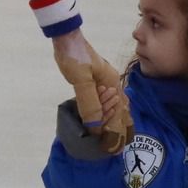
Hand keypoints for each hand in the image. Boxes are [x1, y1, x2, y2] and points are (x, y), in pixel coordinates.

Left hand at [53, 29, 132, 154]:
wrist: (66, 37)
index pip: (118, 115)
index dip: (115, 134)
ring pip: (116, 107)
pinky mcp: (97, 81)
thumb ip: (90, 103)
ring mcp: (106, 82)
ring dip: (114, 123)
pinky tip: (104, 121)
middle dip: (119, 131)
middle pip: (121, 112)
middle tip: (115, 150)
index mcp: (113, 85)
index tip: (113, 150)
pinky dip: (107, 113)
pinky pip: (106, 101)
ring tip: (113, 140)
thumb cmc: (75, 57)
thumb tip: (96, 127)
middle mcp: (114, 85)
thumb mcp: (81, 80)